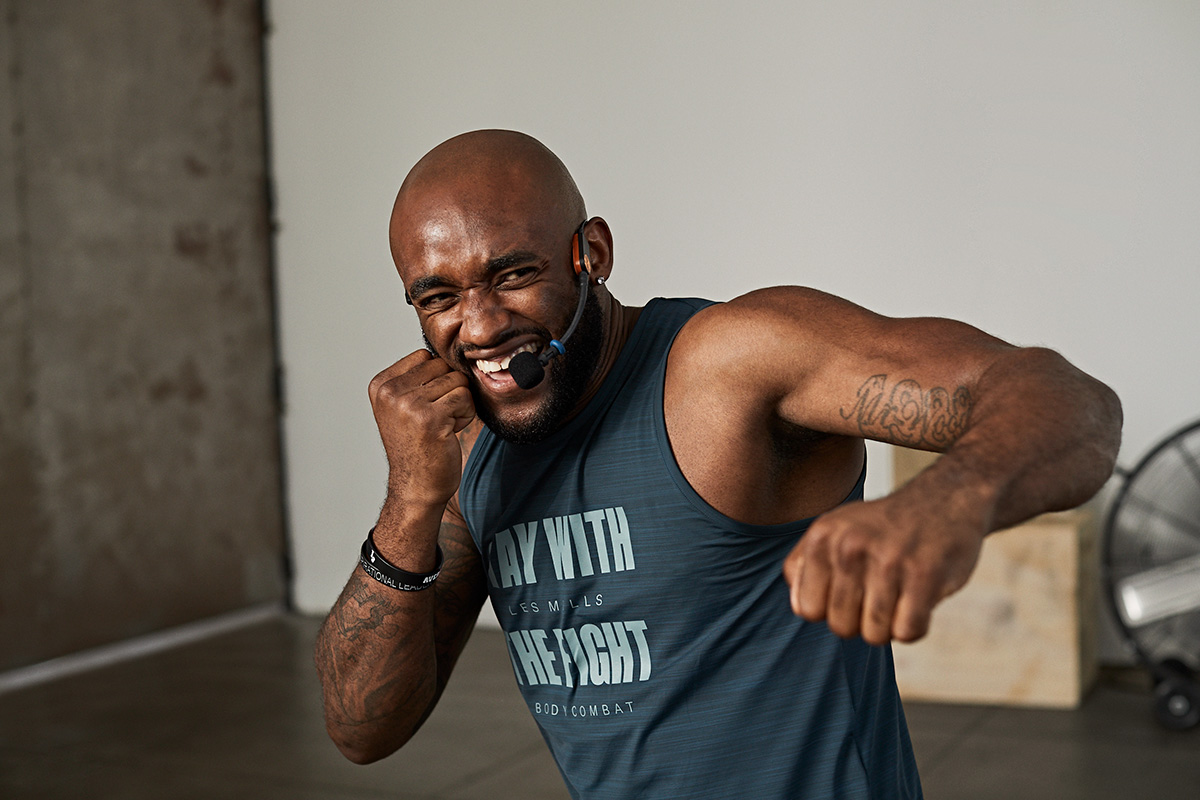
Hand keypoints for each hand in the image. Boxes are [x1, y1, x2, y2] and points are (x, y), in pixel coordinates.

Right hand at [368, 350, 475, 512]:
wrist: (417, 486)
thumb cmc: (418, 446)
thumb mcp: (403, 406)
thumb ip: (416, 377)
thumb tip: (447, 349)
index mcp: (380, 384)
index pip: (425, 356)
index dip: (435, 380)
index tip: (424, 408)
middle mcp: (389, 392)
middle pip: (443, 366)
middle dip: (448, 391)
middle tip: (435, 419)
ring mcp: (408, 404)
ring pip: (457, 381)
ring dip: (458, 405)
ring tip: (441, 427)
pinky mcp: (430, 418)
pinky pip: (465, 398)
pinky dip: (465, 416)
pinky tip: (448, 434)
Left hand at [782, 491, 984, 643]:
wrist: (944, 500)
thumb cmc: (883, 526)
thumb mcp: (835, 529)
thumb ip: (805, 565)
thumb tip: (800, 607)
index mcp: (822, 537)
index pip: (807, 609)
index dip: (830, 611)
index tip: (849, 593)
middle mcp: (850, 546)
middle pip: (841, 627)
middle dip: (860, 622)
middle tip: (878, 595)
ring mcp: (888, 561)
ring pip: (874, 635)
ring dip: (889, 626)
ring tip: (898, 597)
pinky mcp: (925, 576)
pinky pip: (908, 632)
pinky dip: (914, 627)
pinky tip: (918, 602)